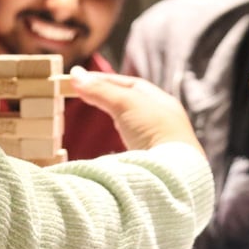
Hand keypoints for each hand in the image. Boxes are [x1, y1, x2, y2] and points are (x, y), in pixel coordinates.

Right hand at [69, 66, 203, 156]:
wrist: (173, 173)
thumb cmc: (155, 131)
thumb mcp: (125, 103)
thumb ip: (100, 90)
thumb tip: (76, 75)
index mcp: (163, 102)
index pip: (131, 85)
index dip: (105, 80)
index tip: (80, 79)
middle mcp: (164, 120)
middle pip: (132, 103)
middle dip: (108, 97)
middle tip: (83, 94)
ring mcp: (160, 142)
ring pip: (133, 124)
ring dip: (115, 117)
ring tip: (95, 113)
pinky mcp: (152, 162)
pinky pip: (133, 144)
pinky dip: (120, 138)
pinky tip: (111, 140)